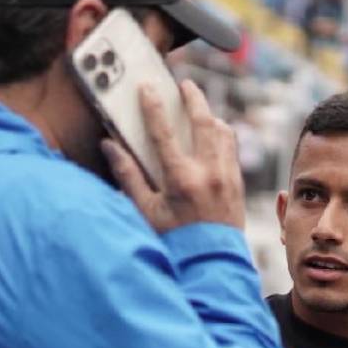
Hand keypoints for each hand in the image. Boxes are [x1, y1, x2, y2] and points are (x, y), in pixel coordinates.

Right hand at [102, 79, 245, 233]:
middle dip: (193, 98)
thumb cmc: (173, 240)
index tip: (147, 88)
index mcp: (181, 179)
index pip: (163, 132)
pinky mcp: (238, 183)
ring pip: (223, 131)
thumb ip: (127, 176)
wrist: (210, 264)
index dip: (153, 107)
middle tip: (184, 84)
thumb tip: (109, 146)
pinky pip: (232, 147)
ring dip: (210, 115)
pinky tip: (214, 133)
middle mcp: (208, 172)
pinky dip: (222, 134)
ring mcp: (227, 176)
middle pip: (203, 121)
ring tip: (199, 107)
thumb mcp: (145, 212)